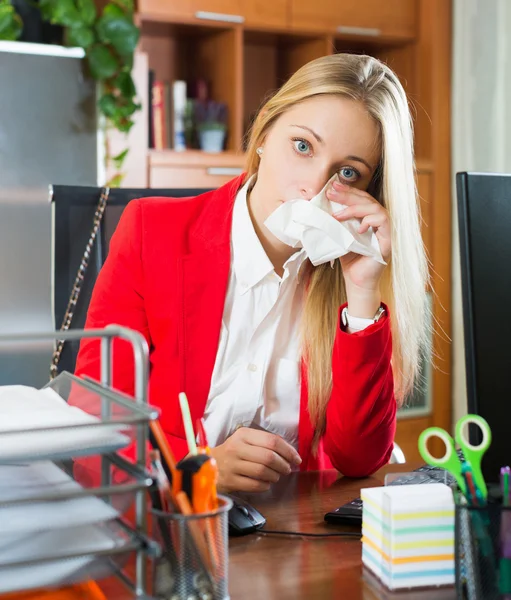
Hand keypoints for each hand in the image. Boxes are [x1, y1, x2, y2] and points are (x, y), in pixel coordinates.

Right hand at [209, 427, 301, 493]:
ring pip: (263, 472)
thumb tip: (289, 452)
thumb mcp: (244, 440)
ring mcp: (232, 465)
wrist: (207, 464)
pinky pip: (255, 485)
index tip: (296, 459)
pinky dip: (265, 485)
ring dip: (275, 476)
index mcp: (243, 435)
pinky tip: (266, 483)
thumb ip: (264, 443)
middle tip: (287, 469)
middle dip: (283, 465)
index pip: (272, 441)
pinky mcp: (230, 481)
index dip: (288, 451)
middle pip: (269, 457)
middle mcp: (237, 448)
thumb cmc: (232, 452)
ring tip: (276, 476)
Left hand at [327, 179, 389, 316]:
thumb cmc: (349, 259)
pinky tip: (358, 227)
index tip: (332, 187)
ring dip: (355, 208)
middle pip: (367, 200)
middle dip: (348, 194)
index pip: (361, 198)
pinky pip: (383, 222)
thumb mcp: (339, 236)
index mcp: (368, 218)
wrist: (356, 281)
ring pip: (375, 208)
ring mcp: (384, 230)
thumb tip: (318, 207)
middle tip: (332, 192)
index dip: (348, 191)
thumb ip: (335, 222)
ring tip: (337, 215)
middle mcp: (378, 221)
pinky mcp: (387, 241)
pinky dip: (370, 221)